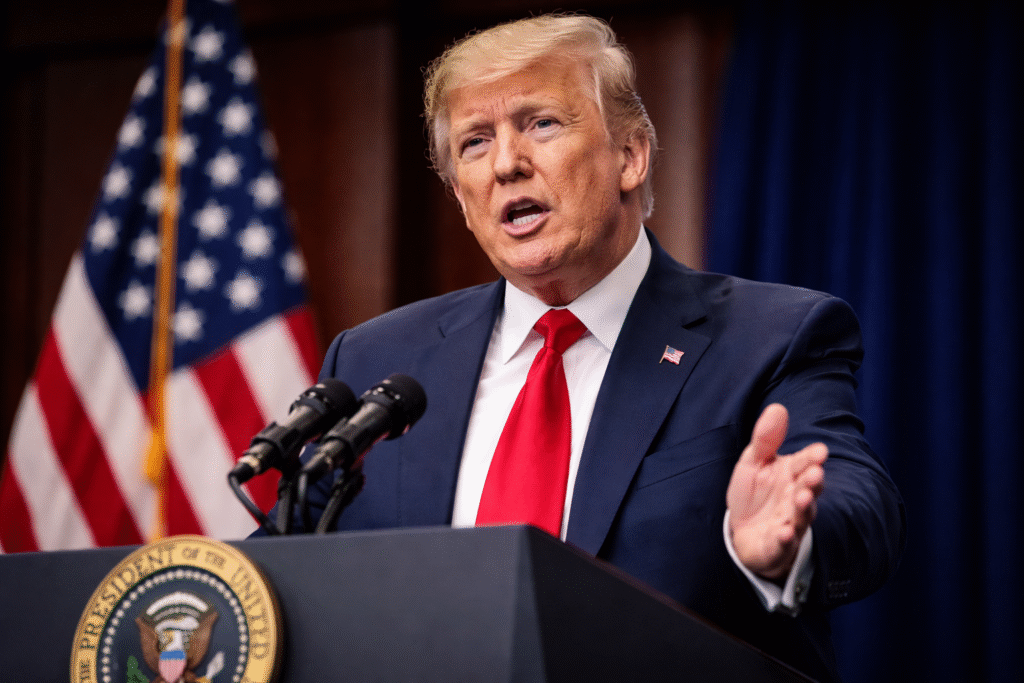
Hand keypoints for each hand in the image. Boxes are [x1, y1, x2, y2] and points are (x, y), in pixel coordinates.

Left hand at [726, 403, 826, 580]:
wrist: (744, 533)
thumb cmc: (753, 495)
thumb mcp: (753, 463)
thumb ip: (765, 439)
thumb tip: (777, 407)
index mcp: (791, 474)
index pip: (805, 463)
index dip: (812, 458)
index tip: (819, 451)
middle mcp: (796, 497)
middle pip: (808, 488)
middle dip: (812, 481)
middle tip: (816, 472)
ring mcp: (790, 522)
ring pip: (801, 515)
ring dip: (804, 507)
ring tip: (803, 498)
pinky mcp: (779, 545)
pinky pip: (784, 543)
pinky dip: (785, 539)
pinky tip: (785, 532)